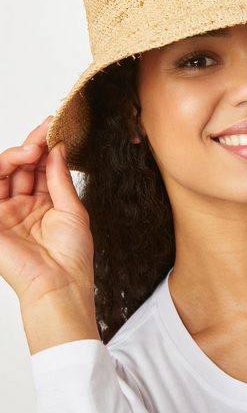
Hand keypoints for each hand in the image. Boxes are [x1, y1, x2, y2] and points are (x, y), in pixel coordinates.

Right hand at [0, 117, 94, 310]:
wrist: (59, 285)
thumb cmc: (71, 257)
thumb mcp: (73, 210)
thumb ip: (61, 178)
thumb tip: (58, 148)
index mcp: (44, 205)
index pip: (41, 168)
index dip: (47, 147)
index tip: (56, 127)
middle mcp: (23, 206)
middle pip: (21, 166)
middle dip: (33, 144)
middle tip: (46, 130)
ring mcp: (5, 213)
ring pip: (3, 172)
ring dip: (18, 155)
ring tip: (35, 149)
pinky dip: (1, 169)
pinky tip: (21, 159)